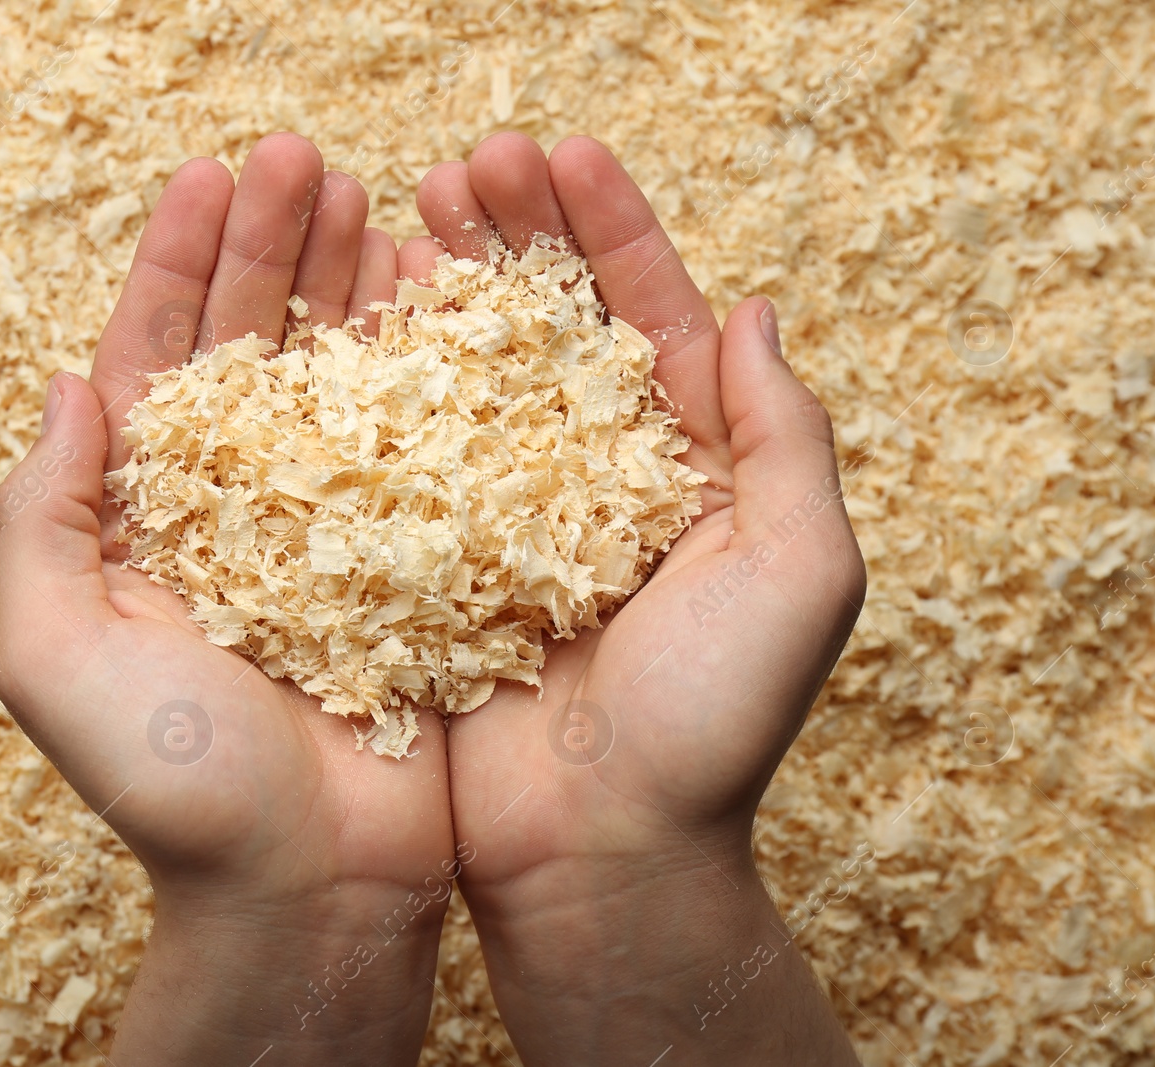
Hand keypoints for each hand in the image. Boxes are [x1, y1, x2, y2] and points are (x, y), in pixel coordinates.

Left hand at [0, 133, 453, 1065]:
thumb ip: (40, 517)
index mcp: (144, 517)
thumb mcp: (53, 651)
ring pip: (334, 375)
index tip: (206, 176)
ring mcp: (328, 528)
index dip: (175, 265)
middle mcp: (235, 508)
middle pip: (248, 345)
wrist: (311, 885)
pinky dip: (420, 361)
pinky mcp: (410, 555)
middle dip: (269, 246)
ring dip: (345, 281)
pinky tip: (430, 289)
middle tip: (302, 156)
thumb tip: (70, 384)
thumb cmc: (174, 785)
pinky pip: (414, 438)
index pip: (155, 359)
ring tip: (371, 193)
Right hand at [400, 133, 864, 1063]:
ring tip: (402, 207)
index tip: (563, 151)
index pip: (647, 316)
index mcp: (685, 466)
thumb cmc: (713, 725)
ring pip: (471, 372)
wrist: (600, 854)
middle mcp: (593, 477)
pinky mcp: (434, 560)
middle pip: (550, 325)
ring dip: (442, 286)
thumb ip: (783, 438)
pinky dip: (385, 377)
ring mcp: (507, 515)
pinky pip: (407, 451)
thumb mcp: (798, 570)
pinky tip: (357, 313)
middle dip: (514, 236)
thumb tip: (752, 311)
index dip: (610, 229)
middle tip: (464, 164)